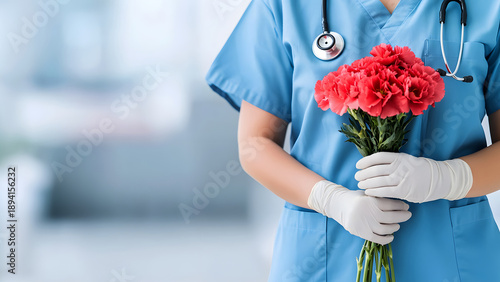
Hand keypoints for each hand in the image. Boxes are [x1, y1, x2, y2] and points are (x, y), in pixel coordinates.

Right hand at [308, 180, 411, 244]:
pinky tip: (391, 236)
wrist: (338, 205)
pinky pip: (378, 238)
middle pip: (391, 217)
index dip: (401, 206)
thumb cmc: (356, 198)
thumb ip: (380, 198)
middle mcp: (368, 212)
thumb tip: (401, 204)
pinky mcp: (361, 232)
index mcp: (370, 201)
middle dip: (402, 216)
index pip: (391, 204)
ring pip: (386, 229)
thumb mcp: (367, 193)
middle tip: (408, 215)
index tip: (407, 206)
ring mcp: (365, 223)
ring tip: (397, 225)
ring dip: (395, 227)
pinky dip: (387, 238)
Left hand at [355, 152, 472, 202]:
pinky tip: (369, 192)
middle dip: (363, 174)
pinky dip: (375, 192)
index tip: (358, 165)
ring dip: (366, 183)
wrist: (438, 179)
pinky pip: (385, 191)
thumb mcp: (406, 160)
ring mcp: (402, 179)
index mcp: (399, 157)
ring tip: (360, 185)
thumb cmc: (419, 169)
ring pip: (378, 181)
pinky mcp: (404, 191)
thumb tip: (373, 164)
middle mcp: (400, 167)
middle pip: (375, 170)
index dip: (365, 161)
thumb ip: (392, 161)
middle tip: (356, 177)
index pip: (378, 157)